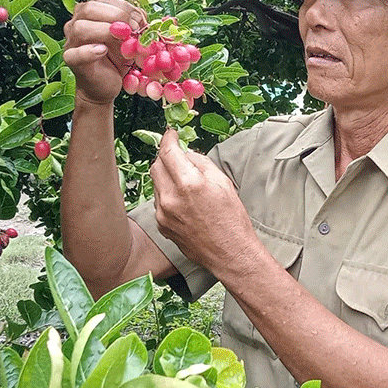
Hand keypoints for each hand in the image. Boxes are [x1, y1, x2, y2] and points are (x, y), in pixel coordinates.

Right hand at [62, 0, 146, 104]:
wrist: (107, 83)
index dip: (123, 6)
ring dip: (106, 31)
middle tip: (134, 28)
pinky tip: (102, 51)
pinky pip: (75, 53)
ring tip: (123, 40)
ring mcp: (71, 41)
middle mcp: (77, 22)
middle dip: (117, 15)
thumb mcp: (128, 37)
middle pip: (89, 9)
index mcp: (90, 13)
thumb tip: (140, 18)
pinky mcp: (71, 59)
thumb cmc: (116, 58)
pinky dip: (89, 51)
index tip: (139, 18)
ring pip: (80, 27)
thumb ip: (132, 24)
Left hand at [150, 129, 261, 279]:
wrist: (230, 253)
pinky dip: (167, 195)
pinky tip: (184, 203)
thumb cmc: (232, 219)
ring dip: (166, 177)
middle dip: (165, 157)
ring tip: (187, 186)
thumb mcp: (222, 182)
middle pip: (156, 165)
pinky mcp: (161, 225)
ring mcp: (163, 213)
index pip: (168, 152)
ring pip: (156, 183)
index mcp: (189, 183)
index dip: (168, 139)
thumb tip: (186, 153)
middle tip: (178, 157)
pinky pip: (158, 201)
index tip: (171, 134)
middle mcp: (171, 197)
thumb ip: (201, 163)